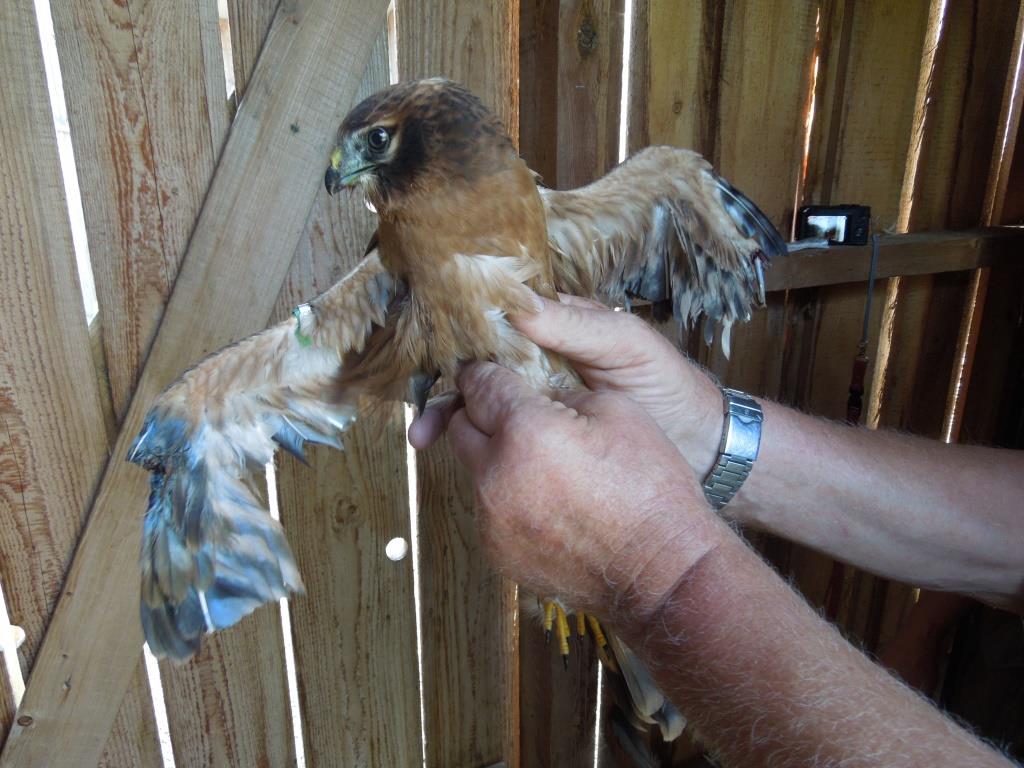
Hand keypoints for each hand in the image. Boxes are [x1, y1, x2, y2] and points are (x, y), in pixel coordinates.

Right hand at [409, 295, 723, 478]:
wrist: (701, 447)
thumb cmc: (667, 385)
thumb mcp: (626, 345)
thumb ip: (578, 325)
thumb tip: (517, 306)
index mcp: (556, 327)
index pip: (499, 321)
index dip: (464, 332)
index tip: (430, 349)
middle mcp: (540, 360)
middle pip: (480, 366)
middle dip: (446, 384)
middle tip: (424, 416)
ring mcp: (540, 401)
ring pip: (483, 403)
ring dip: (451, 416)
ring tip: (425, 439)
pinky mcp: (546, 437)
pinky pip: (503, 436)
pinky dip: (475, 444)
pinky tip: (454, 456)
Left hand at [445, 361, 725, 620]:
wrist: (661, 572)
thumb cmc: (650, 489)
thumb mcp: (617, 409)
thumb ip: (560, 392)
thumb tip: (534, 392)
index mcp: (526, 431)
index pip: (479, 385)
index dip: (485, 373)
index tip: (490, 373)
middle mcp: (495, 475)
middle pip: (461, 427)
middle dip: (484, 415)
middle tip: (519, 417)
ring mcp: (491, 519)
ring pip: (474, 471)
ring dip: (497, 460)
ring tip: (546, 469)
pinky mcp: (495, 552)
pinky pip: (488, 511)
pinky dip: (508, 500)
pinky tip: (549, 505)